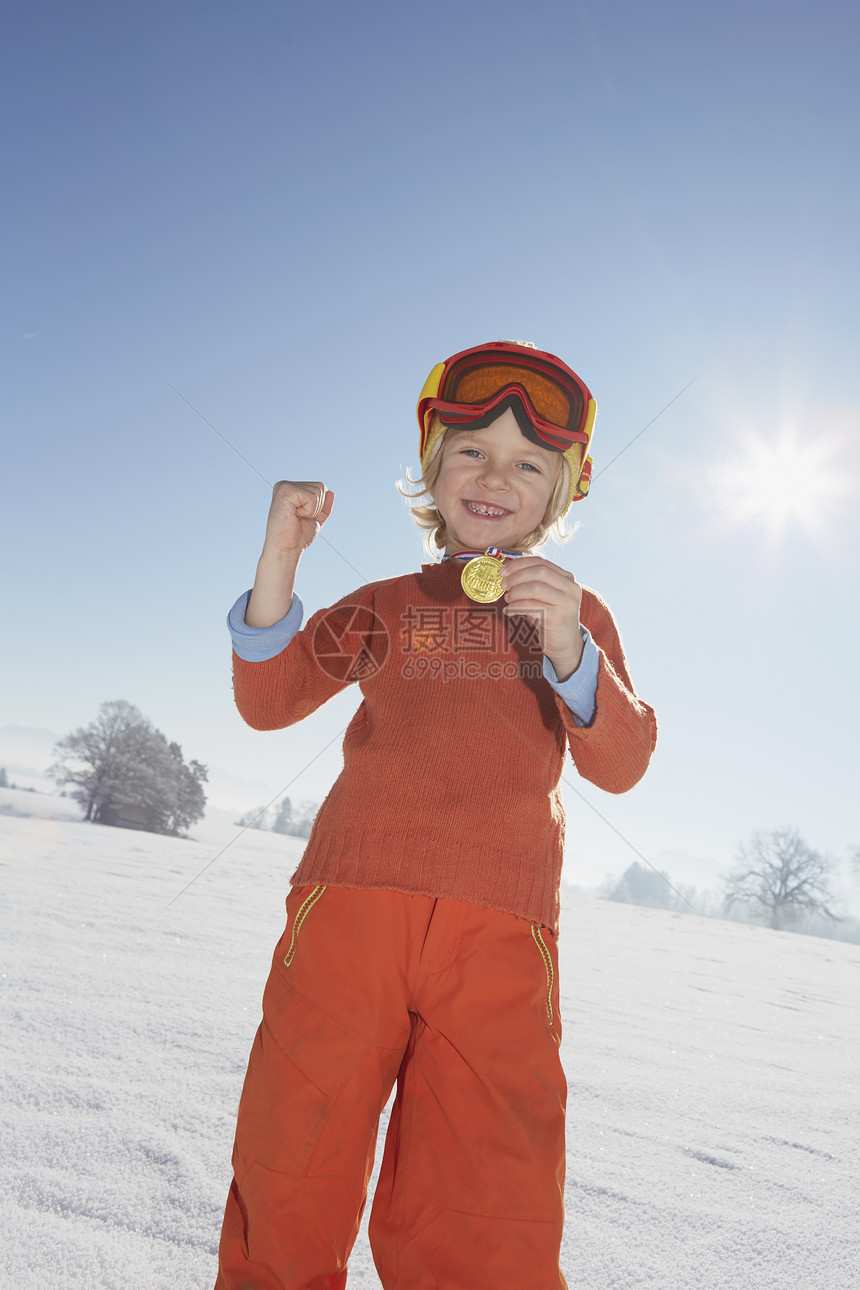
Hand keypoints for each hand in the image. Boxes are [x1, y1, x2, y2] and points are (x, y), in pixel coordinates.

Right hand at [262, 480, 334, 556]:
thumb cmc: (297, 536)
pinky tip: (294, 516)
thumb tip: (330, 492)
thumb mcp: (316, 518)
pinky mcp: (284, 492)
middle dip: (316, 508)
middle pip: (320, 487)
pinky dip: (308, 511)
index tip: (302, 517)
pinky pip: (311, 497)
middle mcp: (286, 485)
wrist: (286, 549)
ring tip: (296, 517)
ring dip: (311, 510)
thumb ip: (323, 505)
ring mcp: (284, 487)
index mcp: (291, 489)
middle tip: (299, 518)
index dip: (319, 506)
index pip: (320, 487)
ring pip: (317, 492)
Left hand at [500, 556, 583, 679]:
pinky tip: (509, 611)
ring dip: (516, 592)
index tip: (503, 571)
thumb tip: (506, 572)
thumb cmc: (550, 617)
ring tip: (508, 599)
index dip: (519, 564)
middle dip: (516, 576)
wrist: (565, 644)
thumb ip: (532, 582)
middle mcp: (570, 588)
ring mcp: (565, 603)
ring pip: (535, 588)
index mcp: (567, 578)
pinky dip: (516, 607)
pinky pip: (530, 606)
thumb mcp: (545, 596)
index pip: (541, 562)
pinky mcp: (556, 618)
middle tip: (503, 585)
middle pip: (539, 571)